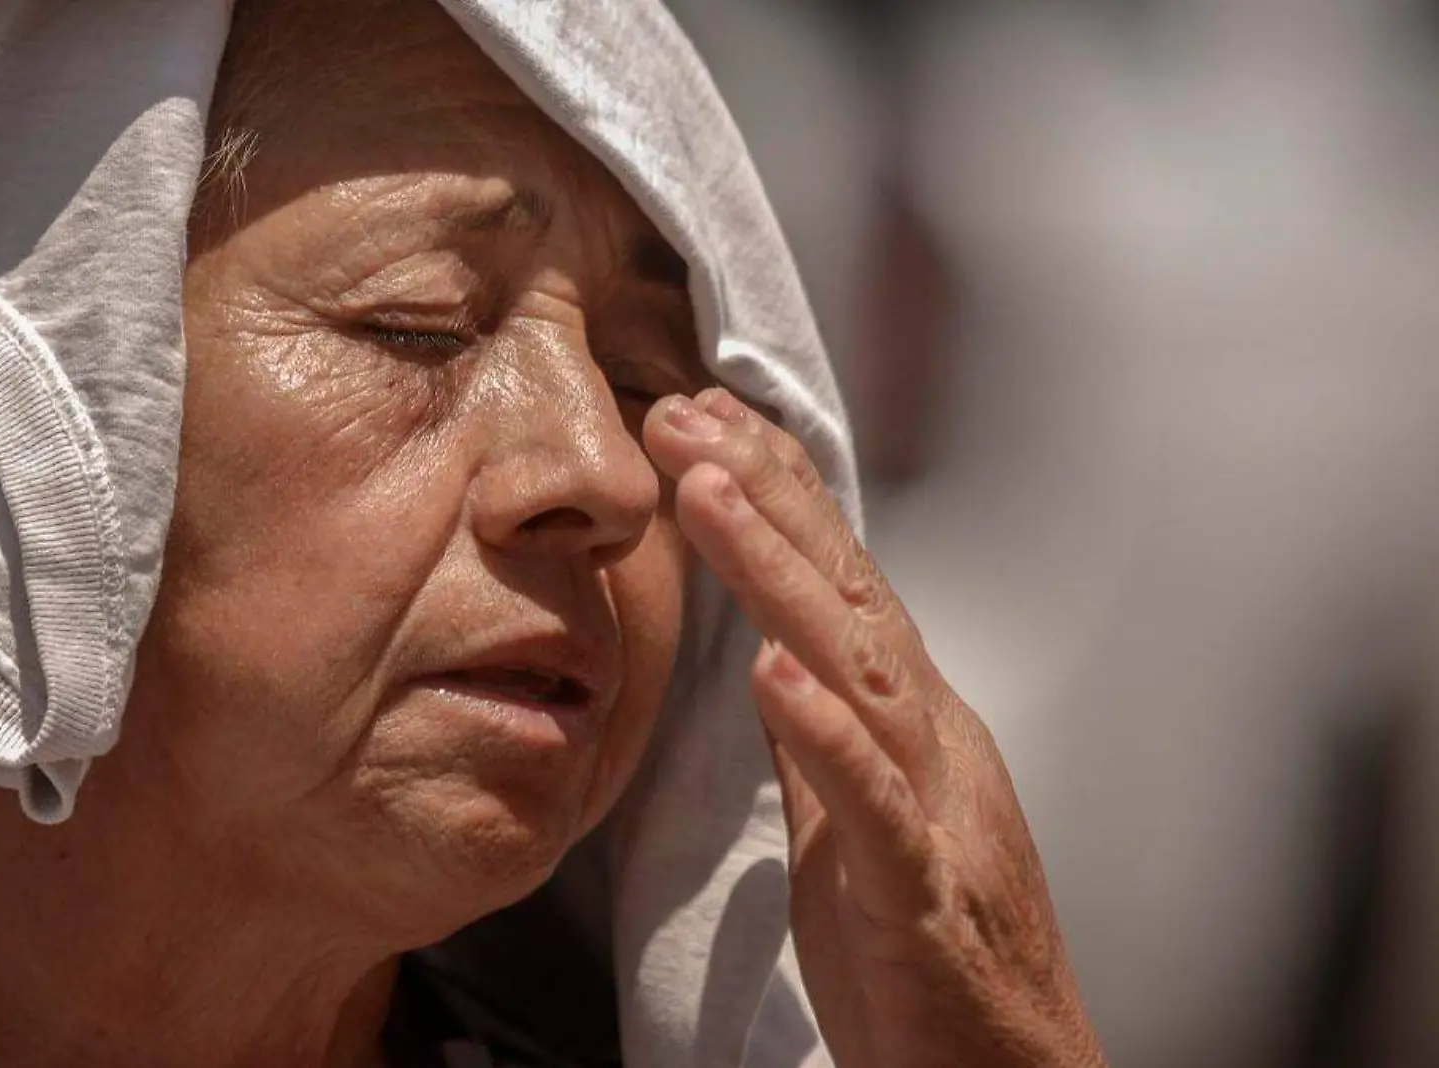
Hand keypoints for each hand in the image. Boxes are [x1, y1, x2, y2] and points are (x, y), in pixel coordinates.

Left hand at [644, 388, 1105, 1067]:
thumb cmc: (921, 955)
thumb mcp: (848, 821)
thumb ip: (816, 737)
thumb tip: (767, 651)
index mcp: (906, 723)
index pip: (837, 581)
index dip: (771, 494)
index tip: (696, 415)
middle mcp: (931, 741)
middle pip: (848, 592)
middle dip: (765, 495)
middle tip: (683, 411)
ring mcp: (935, 810)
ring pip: (860, 667)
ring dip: (783, 573)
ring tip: (708, 492)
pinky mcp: (922, 895)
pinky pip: (875, 805)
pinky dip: (828, 734)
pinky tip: (775, 671)